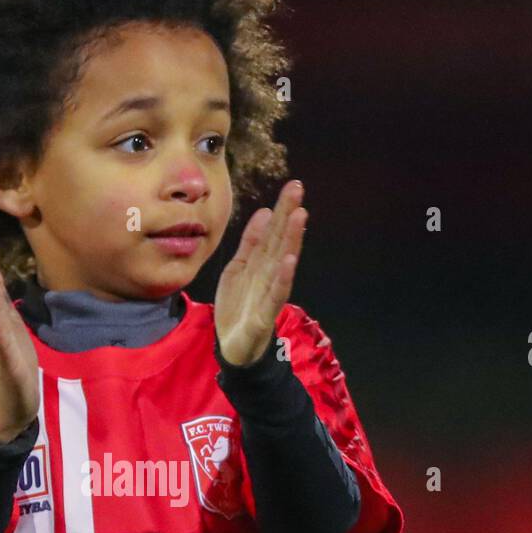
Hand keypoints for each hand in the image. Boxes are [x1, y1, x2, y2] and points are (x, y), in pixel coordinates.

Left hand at [213, 180, 307, 366]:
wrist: (233, 347)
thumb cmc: (238, 306)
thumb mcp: (238, 268)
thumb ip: (250, 243)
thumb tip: (265, 212)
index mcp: (262, 264)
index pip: (274, 232)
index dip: (282, 209)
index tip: (293, 186)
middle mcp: (270, 275)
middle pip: (280, 242)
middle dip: (289, 216)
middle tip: (298, 189)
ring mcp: (269, 294)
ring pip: (282, 263)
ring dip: (291, 240)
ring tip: (299, 216)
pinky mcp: (264, 314)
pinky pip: (275, 294)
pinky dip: (283, 278)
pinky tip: (289, 261)